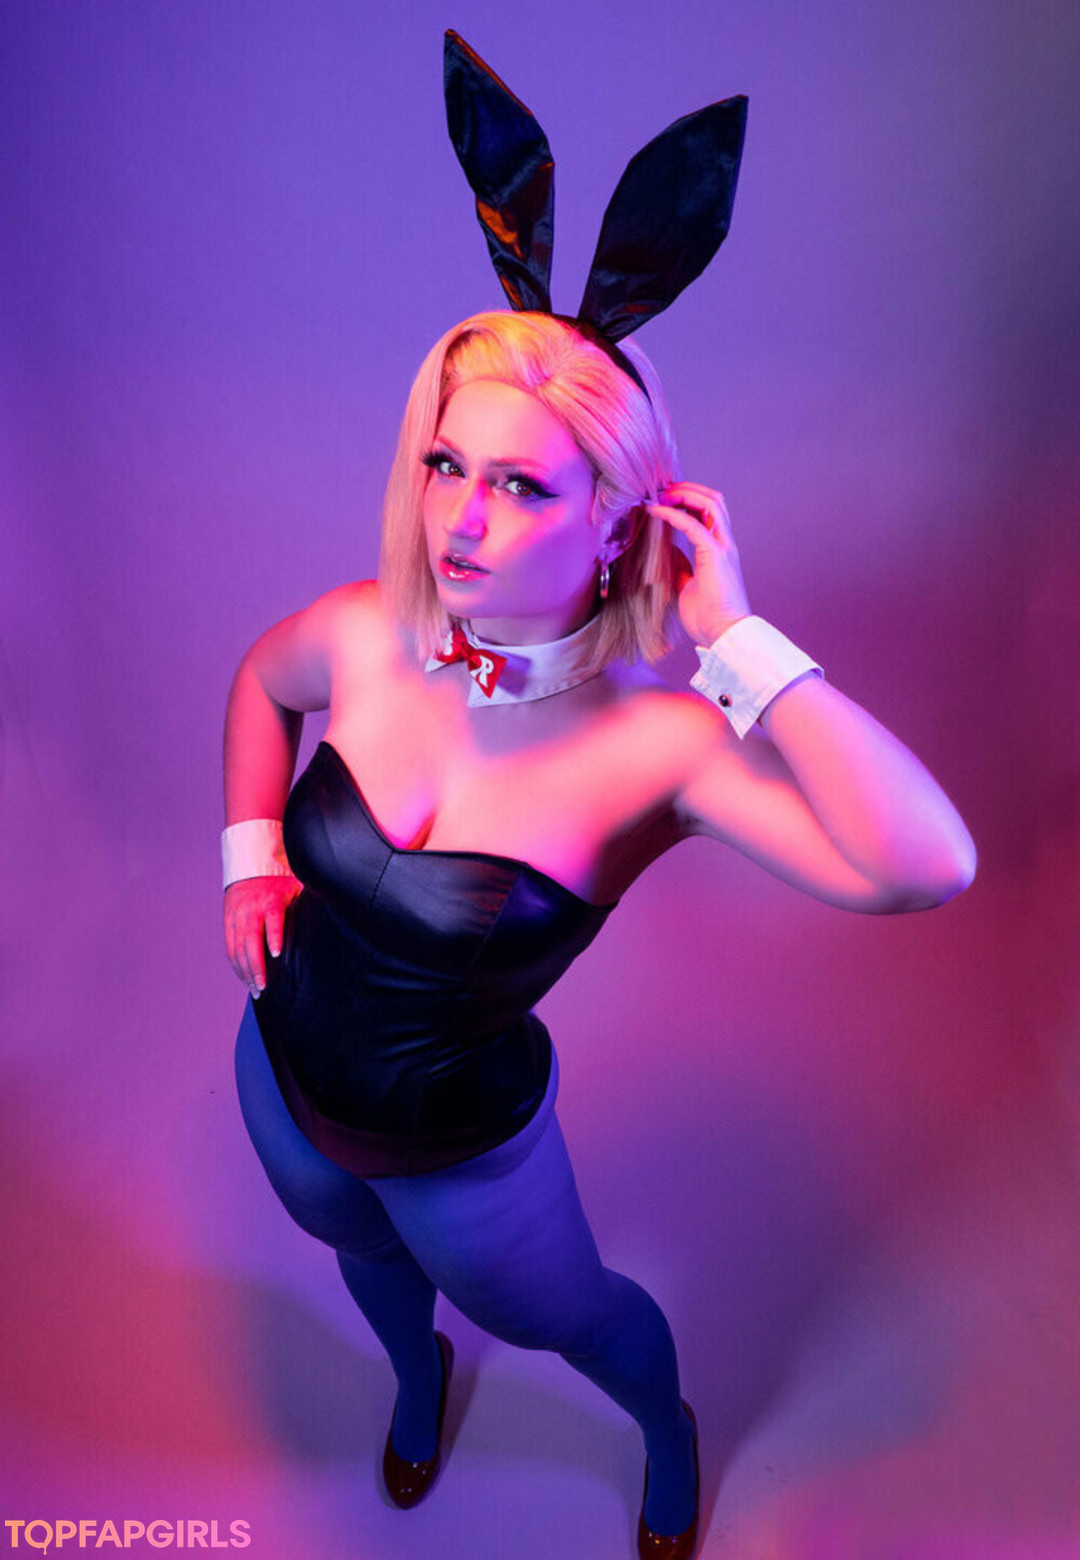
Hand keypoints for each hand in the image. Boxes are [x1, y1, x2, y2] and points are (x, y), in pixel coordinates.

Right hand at [224, 875, 302, 998]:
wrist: (249, 869)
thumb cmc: (279, 883)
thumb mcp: (296, 887)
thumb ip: (307, 902)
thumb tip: (335, 912)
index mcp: (271, 900)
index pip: (273, 919)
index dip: (274, 937)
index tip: (277, 954)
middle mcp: (252, 910)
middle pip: (251, 940)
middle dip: (256, 966)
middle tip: (263, 987)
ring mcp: (237, 918)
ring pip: (237, 949)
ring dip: (245, 972)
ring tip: (256, 990)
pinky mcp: (228, 924)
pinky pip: (230, 949)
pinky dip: (237, 966)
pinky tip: (245, 979)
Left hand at [646, 481, 751, 645]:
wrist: (722, 633)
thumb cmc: (708, 616)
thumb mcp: (688, 586)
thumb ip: (682, 567)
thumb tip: (668, 554)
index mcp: (720, 551)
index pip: (710, 512)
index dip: (689, 500)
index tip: (665, 497)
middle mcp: (725, 544)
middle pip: (714, 500)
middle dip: (689, 489)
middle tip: (663, 488)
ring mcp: (722, 548)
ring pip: (710, 504)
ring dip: (685, 493)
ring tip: (661, 493)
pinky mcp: (715, 555)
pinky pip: (693, 525)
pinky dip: (673, 513)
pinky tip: (655, 510)